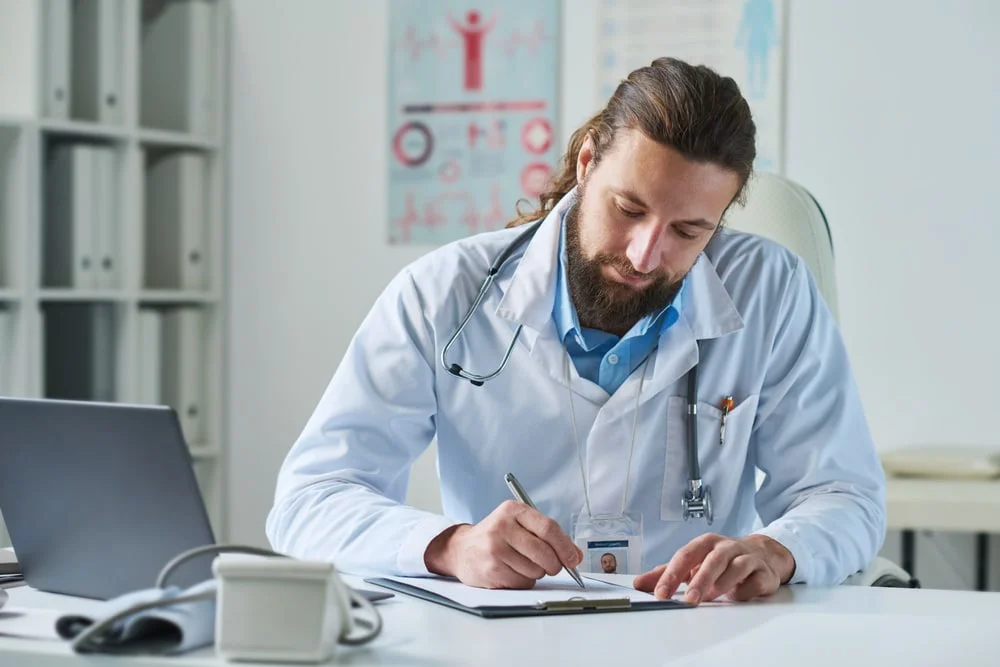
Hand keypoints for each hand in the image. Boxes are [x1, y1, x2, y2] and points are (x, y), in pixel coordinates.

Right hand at [424, 500, 582, 588]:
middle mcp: (502, 527)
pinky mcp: (490, 570)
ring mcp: (494, 549)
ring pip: (535, 570)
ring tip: (523, 565)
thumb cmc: (496, 536)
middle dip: (554, 565)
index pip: (548, 528)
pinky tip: (511, 572)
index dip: (565, 547)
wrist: (461, 549)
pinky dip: (523, 582)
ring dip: (536, 574)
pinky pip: (522, 583)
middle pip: (544, 552)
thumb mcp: (519, 525)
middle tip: (552, 567)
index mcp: (513, 510)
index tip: (573, 559)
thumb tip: (575, 556)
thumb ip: (548, 536)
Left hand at [634, 534, 794, 604]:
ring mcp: (747, 558)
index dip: (672, 575)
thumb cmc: (720, 560)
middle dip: (700, 580)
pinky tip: (737, 597)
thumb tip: (639, 584)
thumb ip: (666, 573)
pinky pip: (755, 582)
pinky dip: (745, 591)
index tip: (660, 594)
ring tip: (712, 597)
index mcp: (705, 544)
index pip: (685, 556)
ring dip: (723, 583)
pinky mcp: (764, 573)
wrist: (760, 555)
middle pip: (712, 561)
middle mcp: (726, 547)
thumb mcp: (692, 563)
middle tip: (689, 600)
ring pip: (736, 567)